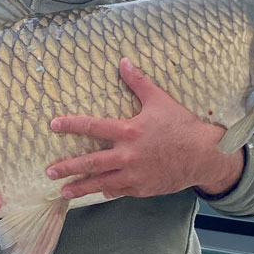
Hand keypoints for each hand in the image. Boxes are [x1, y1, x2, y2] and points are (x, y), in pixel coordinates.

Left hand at [46, 58, 244, 200]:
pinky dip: (107, 191)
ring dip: (80, 187)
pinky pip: (119, 191)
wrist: (204, 155)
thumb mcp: (159, 100)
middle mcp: (127, 155)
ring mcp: (134, 175)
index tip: (54, 125)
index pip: (92, 127)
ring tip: (64, 192)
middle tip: (49, 172)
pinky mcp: (142, 188)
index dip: (71, 125)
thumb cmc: (181, 126)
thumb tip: (123, 61)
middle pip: (90, 162)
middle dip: (67, 168)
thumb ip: (138, 82)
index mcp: (128, 131)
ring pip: (101, 183)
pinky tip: (97, 192)